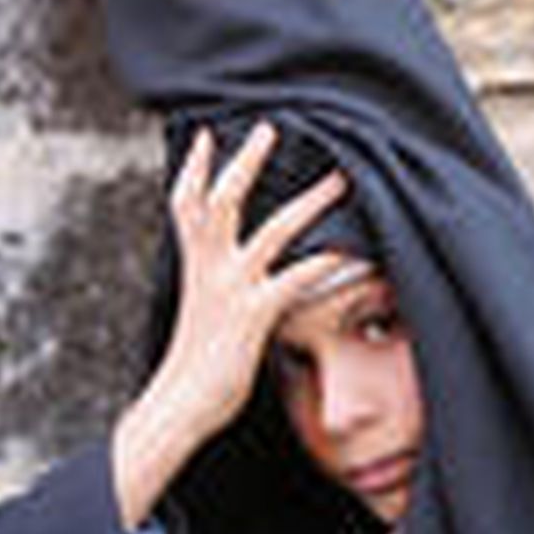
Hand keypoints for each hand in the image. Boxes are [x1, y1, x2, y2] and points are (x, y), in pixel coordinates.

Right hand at [110, 122, 347, 529]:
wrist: (178, 406)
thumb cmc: (193, 369)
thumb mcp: (201, 317)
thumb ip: (216, 290)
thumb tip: (231, 284)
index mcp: (194, 267)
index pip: (185, 205)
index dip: (193, 168)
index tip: (204, 135)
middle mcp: (208, 269)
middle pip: (221, 200)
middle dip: (244, 162)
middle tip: (269, 127)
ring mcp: (229, 289)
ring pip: (271, 230)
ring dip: (309, 202)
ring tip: (339, 178)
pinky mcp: (252, 314)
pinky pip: (296, 279)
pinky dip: (328, 262)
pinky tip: (355, 251)